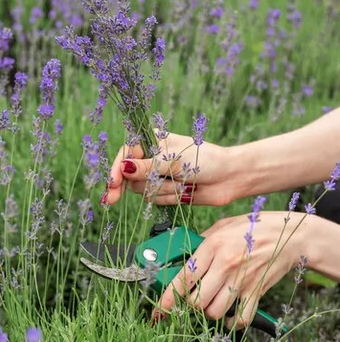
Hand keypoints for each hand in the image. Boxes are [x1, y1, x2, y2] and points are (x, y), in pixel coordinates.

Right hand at [106, 132, 236, 206]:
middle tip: (112, 199)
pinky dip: (168, 198)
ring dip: (161, 191)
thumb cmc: (205, 160)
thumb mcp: (174, 161)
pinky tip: (183, 192)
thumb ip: (147, 167)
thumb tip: (123, 168)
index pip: (125, 154)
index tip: (112, 184)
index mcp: (152, 141)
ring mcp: (158, 176)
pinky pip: (155, 200)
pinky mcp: (165, 191)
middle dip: (136, 184)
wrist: (229, 178)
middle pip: (129, 176)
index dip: (116, 170)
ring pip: (142, 190)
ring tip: (181, 184)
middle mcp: (151, 158)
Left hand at [153, 211, 312, 329]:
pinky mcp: (257, 292)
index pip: (184, 278)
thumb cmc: (255, 227)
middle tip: (190, 300)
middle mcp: (225, 265)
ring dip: (208, 312)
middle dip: (188, 305)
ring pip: (214, 312)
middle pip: (196, 301)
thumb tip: (183, 255)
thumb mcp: (223, 225)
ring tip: (210, 302)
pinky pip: (240, 318)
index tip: (159, 310)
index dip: (167, 298)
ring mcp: (242, 280)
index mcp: (213, 246)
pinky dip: (232, 322)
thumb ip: (202, 240)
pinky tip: (229, 314)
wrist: (290, 235)